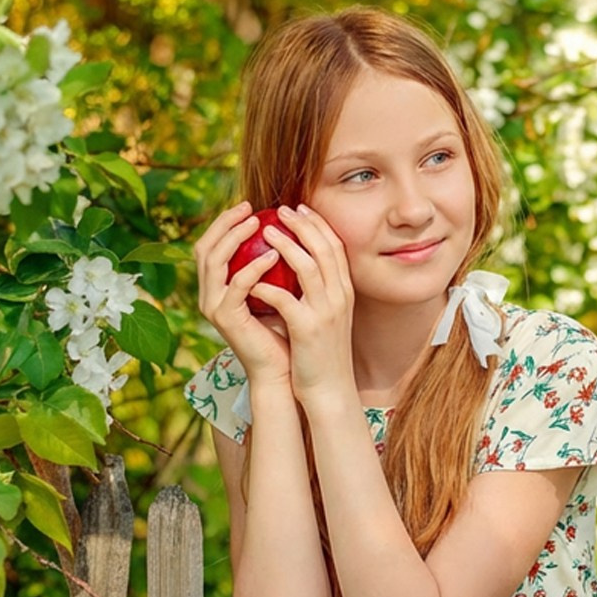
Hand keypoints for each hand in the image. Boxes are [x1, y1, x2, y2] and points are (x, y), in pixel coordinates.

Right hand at [193, 201, 291, 386]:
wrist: (285, 369)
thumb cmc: (285, 328)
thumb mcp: (277, 288)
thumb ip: (271, 263)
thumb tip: (286, 225)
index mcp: (217, 286)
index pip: (211, 244)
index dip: (225, 222)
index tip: (250, 205)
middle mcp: (208, 294)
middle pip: (205, 247)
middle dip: (225, 223)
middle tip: (250, 208)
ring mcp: (213, 307)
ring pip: (214, 262)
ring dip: (236, 238)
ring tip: (261, 224)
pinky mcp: (225, 319)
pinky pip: (237, 285)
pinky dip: (254, 267)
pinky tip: (274, 255)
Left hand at [253, 204, 355, 405]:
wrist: (330, 389)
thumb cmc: (320, 351)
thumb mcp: (327, 314)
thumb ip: (318, 288)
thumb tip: (299, 261)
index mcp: (344, 290)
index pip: (335, 246)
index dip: (317, 223)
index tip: (299, 208)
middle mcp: (339, 296)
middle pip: (323, 248)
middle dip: (302, 224)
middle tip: (281, 210)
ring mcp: (325, 312)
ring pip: (307, 267)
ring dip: (284, 245)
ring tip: (264, 231)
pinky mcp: (307, 330)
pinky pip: (285, 300)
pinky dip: (268, 286)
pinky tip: (252, 277)